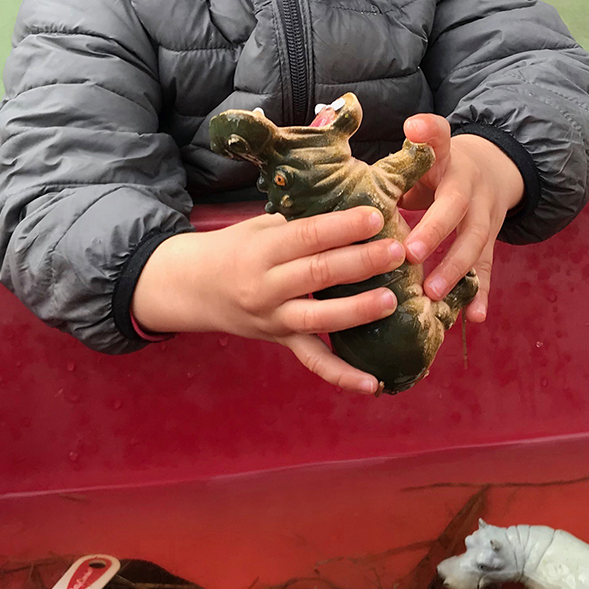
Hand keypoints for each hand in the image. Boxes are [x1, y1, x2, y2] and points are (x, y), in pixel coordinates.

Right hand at [131, 206, 404, 394]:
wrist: (191, 287)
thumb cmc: (236, 248)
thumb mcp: (260, 227)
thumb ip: (300, 221)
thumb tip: (355, 204)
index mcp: (262, 250)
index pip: (307, 235)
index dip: (342, 226)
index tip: (375, 216)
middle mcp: (266, 286)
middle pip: (318, 274)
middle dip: (361, 262)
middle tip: (397, 251)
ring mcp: (274, 319)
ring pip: (319, 318)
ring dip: (358, 311)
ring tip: (392, 300)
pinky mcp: (281, 341)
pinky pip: (314, 361)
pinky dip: (343, 375)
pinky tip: (374, 384)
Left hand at [400, 115, 523, 322]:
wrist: (491, 170)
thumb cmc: (435, 169)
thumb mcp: (417, 158)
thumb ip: (388, 166)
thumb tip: (338, 179)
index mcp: (445, 159)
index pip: (439, 137)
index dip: (427, 131)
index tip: (412, 127)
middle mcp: (468, 184)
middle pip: (456, 204)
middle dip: (436, 229)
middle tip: (410, 254)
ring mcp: (485, 213)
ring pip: (476, 241)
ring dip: (456, 268)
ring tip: (434, 293)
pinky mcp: (491, 240)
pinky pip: (488, 268)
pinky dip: (481, 293)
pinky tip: (473, 317)